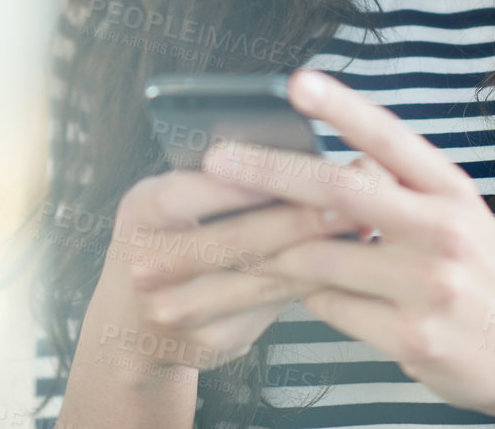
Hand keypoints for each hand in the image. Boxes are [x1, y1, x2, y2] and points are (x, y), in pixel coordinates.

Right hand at [77, 162, 361, 384]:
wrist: (133, 320)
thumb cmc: (168, 236)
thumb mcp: (172, 199)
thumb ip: (222, 180)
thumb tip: (301, 153)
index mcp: (139, 213)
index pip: (188, 193)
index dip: (245, 183)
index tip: (299, 166)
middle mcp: (147, 267)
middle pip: (234, 241)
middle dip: (300, 217)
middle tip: (353, 196)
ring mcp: (176, 312)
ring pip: (260, 279)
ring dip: (318, 252)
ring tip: (361, 225)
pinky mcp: (210, 342)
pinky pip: (272, 308)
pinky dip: (311, 283)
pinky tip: (344, 264)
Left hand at [198, 69, 494, 428]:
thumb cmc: (481, 275)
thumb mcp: (457, 216)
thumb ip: (398, 190)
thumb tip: (322, 168)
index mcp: (452, 191)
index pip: (390, 138)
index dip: (342, 107)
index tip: (296, 81)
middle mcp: (444, 232)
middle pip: (339, 192)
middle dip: (269, 172)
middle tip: (216, 161)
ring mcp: (428, 288)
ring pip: (319, 258)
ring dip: (270, 250)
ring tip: (233, 242)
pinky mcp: (410, 338)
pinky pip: (331, 307)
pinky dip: (308, 296)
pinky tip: (299, 290)